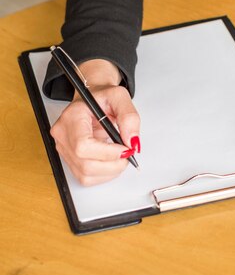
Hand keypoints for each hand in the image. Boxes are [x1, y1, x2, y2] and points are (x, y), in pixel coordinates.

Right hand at [50, 59, 140, 185]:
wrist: (92, 98)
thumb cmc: (102, 97)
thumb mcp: (120, 97)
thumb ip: (129, 117)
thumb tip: (132, 141)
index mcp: (72, 117)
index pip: (83, 146)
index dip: (107, 153)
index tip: (125, 149)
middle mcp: (63, 134)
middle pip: (85, 164)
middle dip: (113, 165)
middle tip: (128, 153)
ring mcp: (64, 148)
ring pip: (86, 175)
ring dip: (110, 171)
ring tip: (121, 156)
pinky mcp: (69, 158)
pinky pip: (85, 177)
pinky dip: (103, 174)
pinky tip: (111, 161)